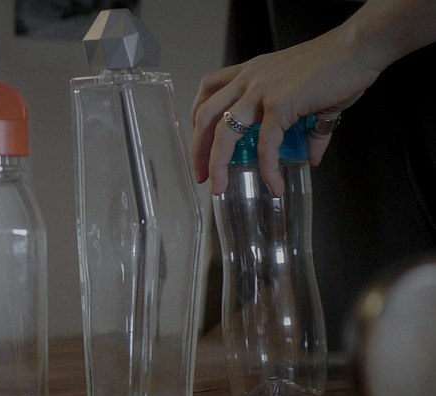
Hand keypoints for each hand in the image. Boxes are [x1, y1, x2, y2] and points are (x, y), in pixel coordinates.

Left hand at [191, 26, 379, 195]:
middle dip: (198, 149)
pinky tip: (273, 183)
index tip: (199, 146)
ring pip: (224, 131)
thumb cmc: (336, 66)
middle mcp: (248, 79)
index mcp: (250, 73)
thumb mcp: (307, 95)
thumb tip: (310, 157)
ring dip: (217, 163)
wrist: (357, 49)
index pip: (208, 93)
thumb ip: (306, 129)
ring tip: (219, 186)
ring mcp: (261, 91)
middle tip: (200, 175)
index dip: (198, 121)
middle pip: (205, 115)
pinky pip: (265, 144)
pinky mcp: (280, 104)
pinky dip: (267, 168)